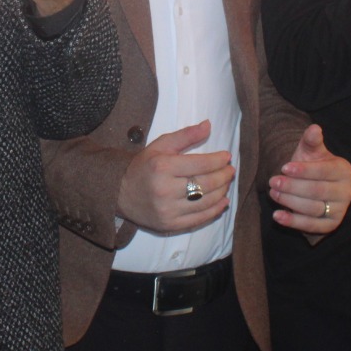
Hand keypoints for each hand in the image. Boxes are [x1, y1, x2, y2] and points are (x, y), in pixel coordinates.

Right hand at [116, 120, 232, 233]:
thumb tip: (208, 125)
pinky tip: (223, 202)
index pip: (200, 164)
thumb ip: (185, 135)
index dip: (218, 160)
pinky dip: (215, 210)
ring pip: (205, 202)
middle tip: (230, 170)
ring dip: (222, 192)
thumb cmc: (143, 166)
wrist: (120, 193)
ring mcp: (168, 210)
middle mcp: (165, 190)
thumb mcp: (160, 145)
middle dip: (223, 176)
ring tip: (226, 183)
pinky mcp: (170, 225)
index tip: (227, 156)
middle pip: (206, 184)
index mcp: (163, 167)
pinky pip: (199, 219)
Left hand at [268, 124, 350, 234]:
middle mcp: (346, 192)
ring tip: (273, 194)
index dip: (304, 170)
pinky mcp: (331, 225)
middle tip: (272, 182)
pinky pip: (311, 226)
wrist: (315, 186)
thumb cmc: (312, 166)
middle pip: (317, 191)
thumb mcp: (310, 152)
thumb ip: (311, 141)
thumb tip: (314, 128)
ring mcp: (340, 210)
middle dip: (293, 187)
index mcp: (344, 170)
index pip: (324, 171)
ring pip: (313, 209)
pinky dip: (293, 222)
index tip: (283, 167)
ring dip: (290, 202)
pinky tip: (277, 216)